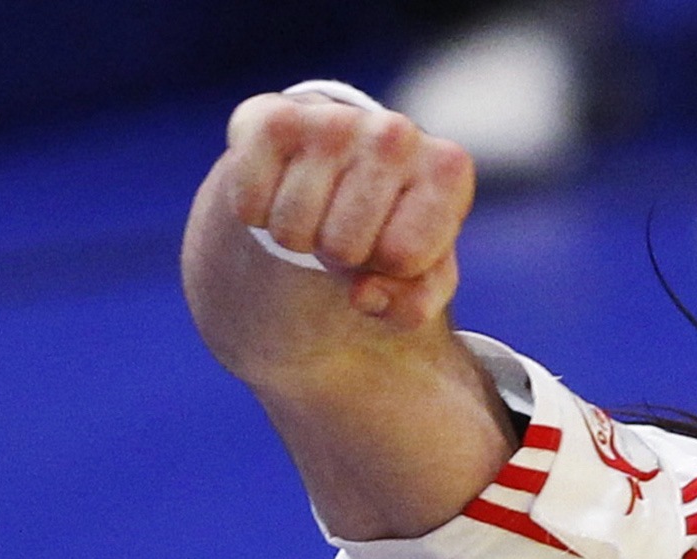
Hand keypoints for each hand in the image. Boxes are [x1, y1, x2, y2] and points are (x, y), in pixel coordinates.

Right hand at [220, 91, 474, 328]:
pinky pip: (249, 206)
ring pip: (292, 230)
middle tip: (349, 225)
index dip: (389, 268)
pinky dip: (257, 215)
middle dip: (342, 255)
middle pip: (344, 248)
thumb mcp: (421, 274)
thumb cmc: (393, 225)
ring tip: (320, 206)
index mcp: (448, 171)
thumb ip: (412, 304)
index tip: (393, 241)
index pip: (401, 258)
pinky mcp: (270, 117)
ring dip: (299, 236)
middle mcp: (395, 134)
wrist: (346, 158)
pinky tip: (283, 188)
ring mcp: (333, 120)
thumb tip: (364, 295)